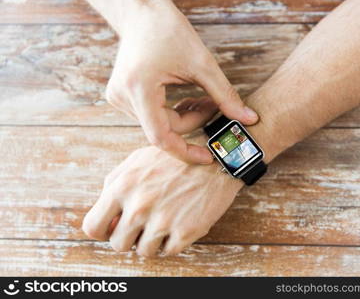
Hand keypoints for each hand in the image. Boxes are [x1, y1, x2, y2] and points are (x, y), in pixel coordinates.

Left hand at [82, 145, 242, 256]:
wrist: (216, 158)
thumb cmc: (175, 159)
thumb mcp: (137, 161)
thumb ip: (115, 186)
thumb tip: (108, 216)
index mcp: (122, 186)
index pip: (93, 226)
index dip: (102, 231)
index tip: (113, 229)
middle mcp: (139, 205)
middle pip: (118, 244)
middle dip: (129, 238)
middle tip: (143, 226)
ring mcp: (163, 220)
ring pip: (144, 251)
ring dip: (152, 240)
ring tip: (164, 222)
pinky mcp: (185, 231)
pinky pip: (169, 251)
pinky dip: (173, 241)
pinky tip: (179, 223)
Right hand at [104, 0, 257, 163]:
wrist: (142, 12)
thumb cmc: (167, 30)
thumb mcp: (201, 63)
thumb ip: (225, 95)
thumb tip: (248, 119)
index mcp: (139, 89)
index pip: (161, 137)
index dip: (186, 151)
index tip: (208, 156)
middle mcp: (123, 97)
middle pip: (164, 129)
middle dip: (193, 122)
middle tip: (214, 108)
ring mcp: (120, 98)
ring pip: (159, 124)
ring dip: (184, 117)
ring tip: (203, 99)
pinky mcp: (123, 96)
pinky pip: (152, 115)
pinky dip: (172, 112)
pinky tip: (185, 99)